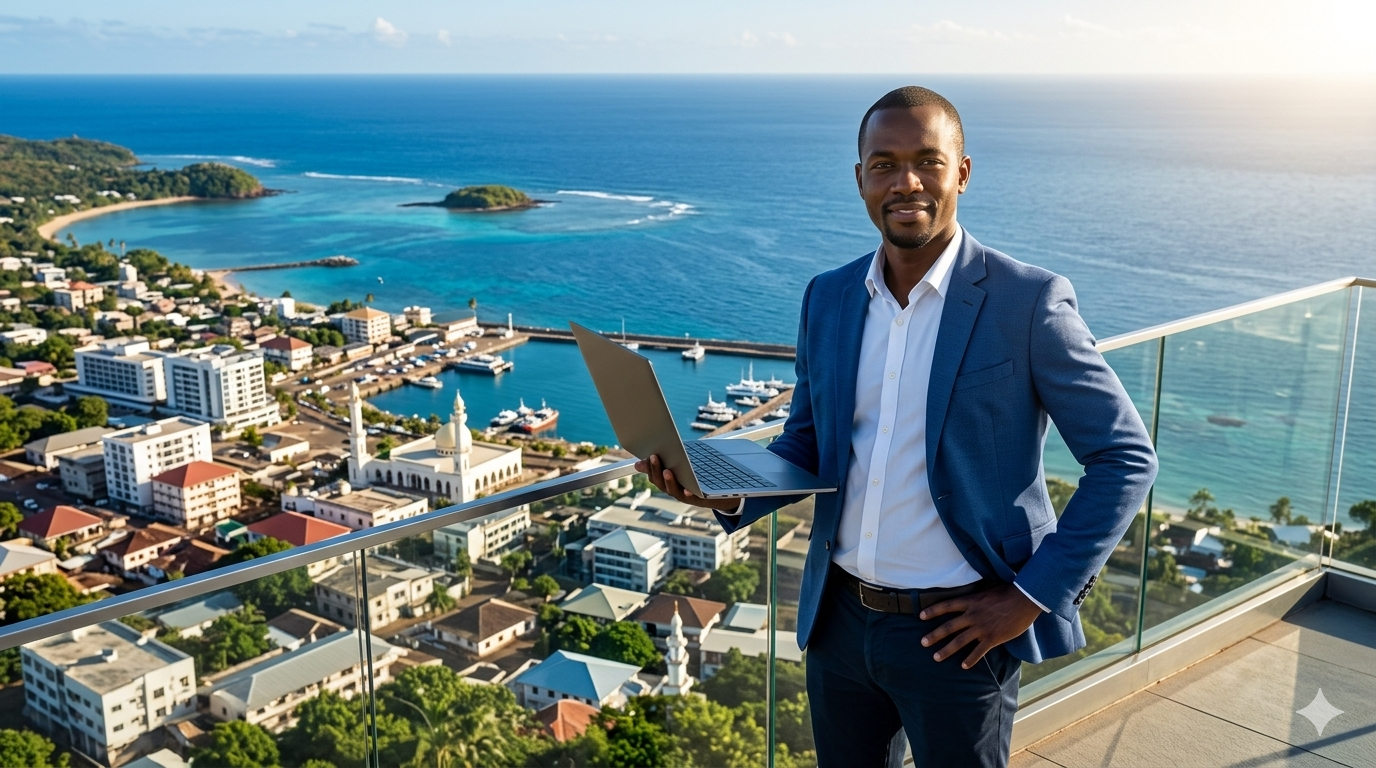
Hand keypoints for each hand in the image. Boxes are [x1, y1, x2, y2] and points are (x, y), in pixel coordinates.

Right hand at [633, 454, 740, 511]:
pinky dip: (688, 493)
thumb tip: (656, 449)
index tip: (641, 459)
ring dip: (669, 481)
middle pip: (661, 482)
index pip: (653, 475)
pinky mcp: (699, 500)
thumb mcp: (684, 466)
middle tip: (653, 456)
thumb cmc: (698, 477)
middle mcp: (674, 490)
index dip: (647, 467)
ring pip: (674, 490)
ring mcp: (686, 496)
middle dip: (656, 469)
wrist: (719, 494)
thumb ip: (672, 457)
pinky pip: (692, 498)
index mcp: (669, 481)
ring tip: (667, 470)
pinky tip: (687, 489)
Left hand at [919, 584, 1042, 668]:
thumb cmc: (1008, 592)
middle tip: (923, 642)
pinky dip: (971, 659)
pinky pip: (979, 651)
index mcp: (971, 601)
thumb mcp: (988, 591)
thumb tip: (970, 599)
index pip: (947, 605)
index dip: (933, 611)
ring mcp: (982, 627)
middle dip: (934, 635)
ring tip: (936, 657)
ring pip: (960, 641)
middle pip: (949, 626)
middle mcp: (973, 615)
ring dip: (946, 650)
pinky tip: (964, 666)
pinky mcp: (993, 638)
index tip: (921, 615)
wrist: (1025, 600)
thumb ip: (976, 597)